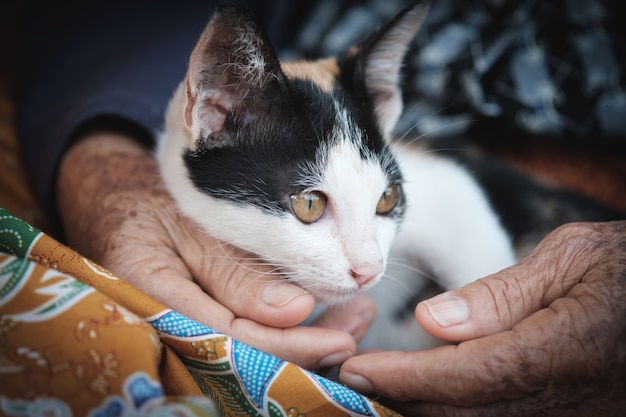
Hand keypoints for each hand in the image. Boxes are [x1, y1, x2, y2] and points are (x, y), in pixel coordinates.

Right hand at [56, 131, 374, 369]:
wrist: (116, 199)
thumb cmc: (153, 203)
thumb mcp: (195, 228)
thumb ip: (237, 275)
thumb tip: (294, 312)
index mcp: (155, 300)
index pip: (232, 342)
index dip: (289, 346)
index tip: (340, 341)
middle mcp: (165, 327)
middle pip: (247, 356)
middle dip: (308, 348)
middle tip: (357, 326)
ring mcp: (182, 326)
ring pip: (251, 349)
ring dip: (307, 336)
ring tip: (354, 316)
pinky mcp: (200, 319)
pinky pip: (245, 333)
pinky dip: (286, 323)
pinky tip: (322, 311)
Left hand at [339, 221, 625, 415]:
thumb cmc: (624, 266)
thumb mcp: (570, 256)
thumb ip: (501, 294)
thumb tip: (432, 320)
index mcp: (568, 348)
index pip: (467, 374)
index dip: (406, 378)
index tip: (355, 369)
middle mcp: (569, 397)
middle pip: (465, 410)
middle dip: (402, 397)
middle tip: (351, 375)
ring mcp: (574, 415)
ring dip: (423, 405)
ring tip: (378, 380)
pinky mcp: (572, 416)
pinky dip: (457, 406)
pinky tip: (427, 387)